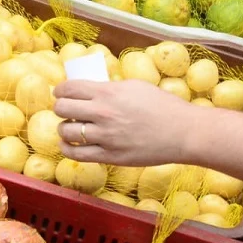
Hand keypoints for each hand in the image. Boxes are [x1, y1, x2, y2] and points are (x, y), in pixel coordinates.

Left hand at [54, 79, 199, 164]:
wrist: (182, 132)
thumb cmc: (164, 106)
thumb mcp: (136, 87)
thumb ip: (111, 88)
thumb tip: (93, 90)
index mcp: (108, 92)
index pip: (69, 89)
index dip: (60, 90)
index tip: (61, 93)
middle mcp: (102, 113)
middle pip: (62, 109)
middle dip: (60, 107)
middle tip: (66, 110)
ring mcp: (104, 136)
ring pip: (65, 131)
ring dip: (64, 128)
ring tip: (70, 128)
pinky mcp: (109, 156)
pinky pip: (76, 153)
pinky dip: (67, 148)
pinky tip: (69, 144)